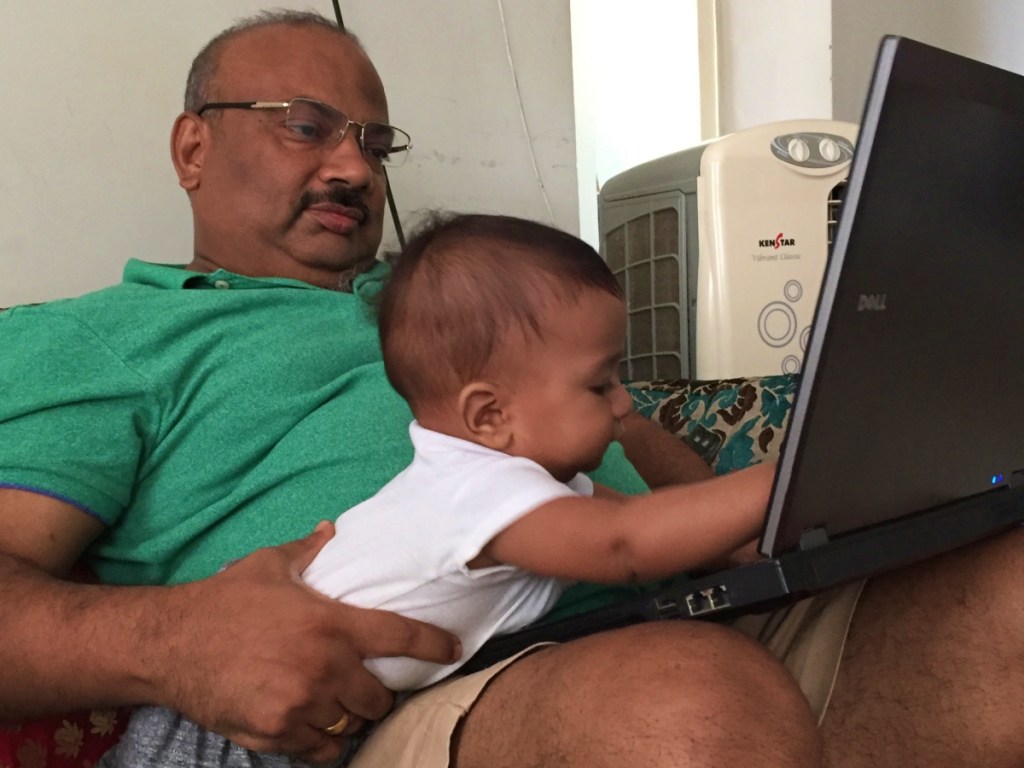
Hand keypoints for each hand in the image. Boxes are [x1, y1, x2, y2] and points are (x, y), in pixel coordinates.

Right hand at [155, 521, 460, 763]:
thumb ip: (310, 549)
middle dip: (379, 695)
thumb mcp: (270, 565)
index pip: (400, 637)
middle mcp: (323, 668)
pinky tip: (314, 726)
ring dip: (349, 718)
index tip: (454, 649)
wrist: (170, 644)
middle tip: (368, 685)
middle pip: (379, 698)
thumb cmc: (224, 600)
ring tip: (340, 705)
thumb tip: (331, 528)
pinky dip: (321, 741)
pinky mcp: (276, 734)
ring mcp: (301, 705)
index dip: (435, 645)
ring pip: (350, 726)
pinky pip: (318, 750)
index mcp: (331, 624)